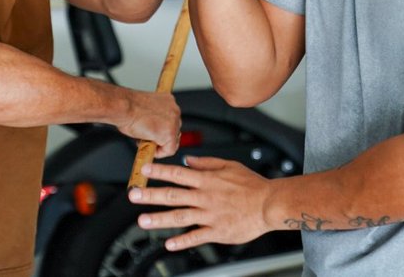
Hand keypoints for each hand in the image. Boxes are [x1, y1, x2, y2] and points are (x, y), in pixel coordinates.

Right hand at [115, 90, 180, 157]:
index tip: (152, 132)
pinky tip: (148, 147)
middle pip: (174, 129)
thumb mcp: (144, 108)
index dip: (161, 129)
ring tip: (145, 141)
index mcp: (168, 100)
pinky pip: (170, 150)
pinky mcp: (170, 134)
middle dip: (161, 136)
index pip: (171, 119)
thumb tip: (151, 126)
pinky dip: (159, 152)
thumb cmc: (128, 108)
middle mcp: (174, 109)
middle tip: (148, 138)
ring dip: (160, 143)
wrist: (124, 108)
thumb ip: (153, 116)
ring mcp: (174, 122)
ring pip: (172, 140)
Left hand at [128, 156, 271, 249]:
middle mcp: (206, 197)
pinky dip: (182, 241)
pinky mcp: (217, 231)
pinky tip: (169, 243)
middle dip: (151, 195)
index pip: (178, 174)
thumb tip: (188, 160)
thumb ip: (207, 162)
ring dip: (160, 219)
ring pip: (180, 216)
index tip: (145, 170)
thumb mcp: (230, 165)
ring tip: (143, 221)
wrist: (270, 204)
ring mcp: (210, 215)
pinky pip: (196, 236)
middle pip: (173, 195)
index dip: (159, 172)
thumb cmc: (253, 185)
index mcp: (208, 180)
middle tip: (134, 195)